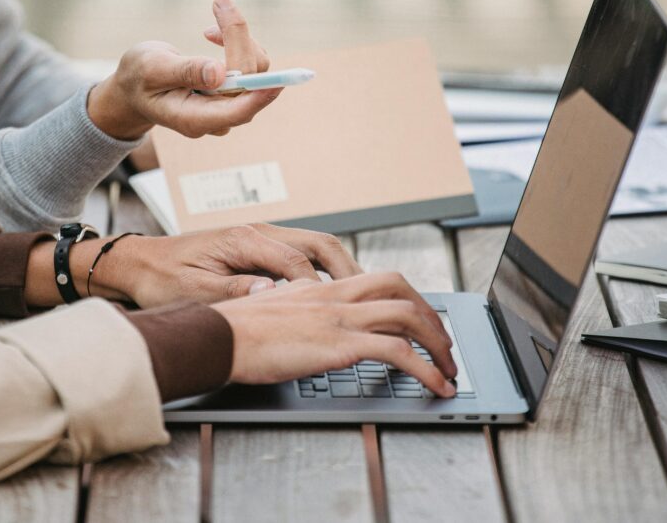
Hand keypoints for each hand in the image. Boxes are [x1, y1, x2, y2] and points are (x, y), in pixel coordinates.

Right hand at [87, 0, 275, 140]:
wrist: (135, 87)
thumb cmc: (139, 78)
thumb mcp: (152, 69)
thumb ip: (184, 71)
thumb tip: (218, 74)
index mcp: (194, 119)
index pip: (236, 111)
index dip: (258, 95)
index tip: (277, 81)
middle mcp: (217, 117)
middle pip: (248, 82)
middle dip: (238, 38)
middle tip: (219, 1)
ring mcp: (228, 105)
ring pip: (255, 71)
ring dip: (237, 37)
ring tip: (212, 15)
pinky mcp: (234, 91)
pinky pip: (251, 65)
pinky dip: (237, 41)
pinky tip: (213, 33)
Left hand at [90, 224, 362, 307]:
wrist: (136, 264)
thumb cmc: (160, 278)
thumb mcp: (194, 292)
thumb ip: (235, 292)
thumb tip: (273, 295)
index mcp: (244, 239)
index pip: (298, 262)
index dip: (321, 289)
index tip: (339, 311)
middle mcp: (258, 232)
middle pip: (320, 244)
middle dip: (348, 271)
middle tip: (370, 299)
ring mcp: (260, 238)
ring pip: (315, 247)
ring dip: (340, 269)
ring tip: (361, 297)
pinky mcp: (257, 248)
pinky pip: (302, 255)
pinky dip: (323, 271)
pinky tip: (331, 294)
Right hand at [212, 273, 458, 397]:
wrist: (217, 337)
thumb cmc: (233, 330)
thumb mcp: (271, 309)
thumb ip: (295, 309)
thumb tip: (303, 320)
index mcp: (321, 289)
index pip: (379, 280)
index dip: (408, 299)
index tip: (420, 321)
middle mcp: (336, 297)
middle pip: (402, 290)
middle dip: (432, 317)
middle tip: (443, 345)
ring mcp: (340, 319)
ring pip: (409, 317)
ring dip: (439, 345)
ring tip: (449, 371)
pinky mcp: (340, 345)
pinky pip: (398, 353)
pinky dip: (426, 370)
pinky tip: (435, 387)